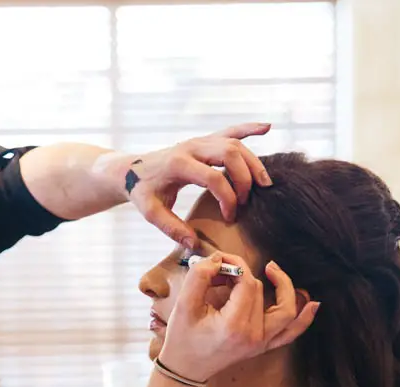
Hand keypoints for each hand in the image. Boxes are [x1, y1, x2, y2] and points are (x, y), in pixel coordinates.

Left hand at [123, 123, 273, 247]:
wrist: (132, 169)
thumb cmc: (142, 191)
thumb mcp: (151, 212)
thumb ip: (172, 228)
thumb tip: (194, 245)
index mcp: (178, 164)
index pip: (214, 178)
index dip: (227, 199)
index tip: (230, 217)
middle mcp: (191, 147)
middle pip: (229, 154)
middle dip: (244, 179)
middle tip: (246, 201)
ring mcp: (199, 141)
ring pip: (234, 143)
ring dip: (252, 162)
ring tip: (264, 183)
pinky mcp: (204, 140)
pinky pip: (230, 131)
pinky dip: (249, 128)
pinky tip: (267, 127)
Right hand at [158, 253, 319, 382]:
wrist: (185, 369)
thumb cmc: (182, 339)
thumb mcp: (183, 304)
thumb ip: (200, 276)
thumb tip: (219, 260)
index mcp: (234, 325)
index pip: (246, 283)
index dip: (234, 265)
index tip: (219, 262)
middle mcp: (253, 335)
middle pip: (259, 291)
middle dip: (243, 274)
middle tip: (222, 271)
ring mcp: (261, 343)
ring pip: (286, 310)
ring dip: (284, 288)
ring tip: (273, 269)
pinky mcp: (263, 346)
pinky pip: (290, 333)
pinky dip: (303, 319)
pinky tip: (313, 304)